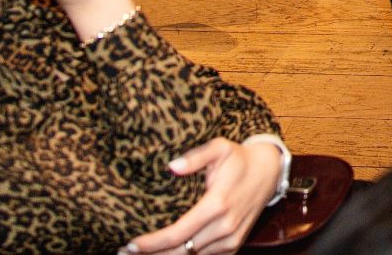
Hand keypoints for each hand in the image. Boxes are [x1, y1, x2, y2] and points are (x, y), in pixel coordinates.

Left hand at [121, 137, 282, 254]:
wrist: (268, 172)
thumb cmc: (238, 158)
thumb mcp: (219, 148)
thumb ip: (195, 157)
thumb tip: (170, 167)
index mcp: (217, 205)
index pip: (177, 234)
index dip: (151, 243)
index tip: (129, 243)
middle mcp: (224, 227)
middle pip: (180, 252)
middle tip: (123, 252)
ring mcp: (230, 240)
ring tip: (140, 254)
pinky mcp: (233, 246)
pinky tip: (165, 254)